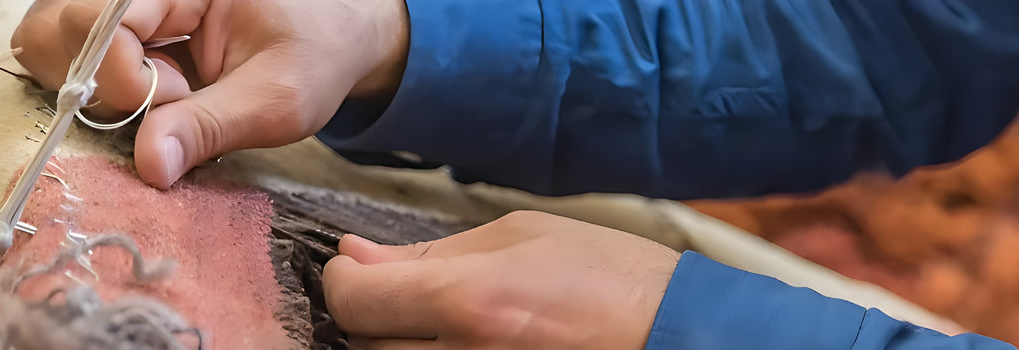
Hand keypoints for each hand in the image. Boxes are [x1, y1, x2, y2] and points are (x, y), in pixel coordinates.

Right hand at [12, 0, 409, 188]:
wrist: (331, 38)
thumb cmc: (313, 54)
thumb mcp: (279, 97)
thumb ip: (212, 127)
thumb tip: (150, 167)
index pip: (100, 19)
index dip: (122, 74)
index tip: (174, 100)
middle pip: (55, 28)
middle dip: (98, 81)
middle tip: (165, 101)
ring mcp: (119, 10)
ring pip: (50, 46)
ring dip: (94, 90)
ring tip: (161, 100)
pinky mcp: (114, 36)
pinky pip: (69, 62)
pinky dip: (97, 94)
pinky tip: (150, 101)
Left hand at [323, 211, 682, 349]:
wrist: (674, 335)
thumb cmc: (610, 278)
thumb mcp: (520, 235)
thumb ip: (430, 252)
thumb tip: (357, 256)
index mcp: (468, 302)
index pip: (351, 299)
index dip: (344, 276)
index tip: (360, 264)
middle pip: (362, 341)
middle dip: (373, 309)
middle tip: (407, 288)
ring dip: (398, 340)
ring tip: (443, 317)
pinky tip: (459, 339)